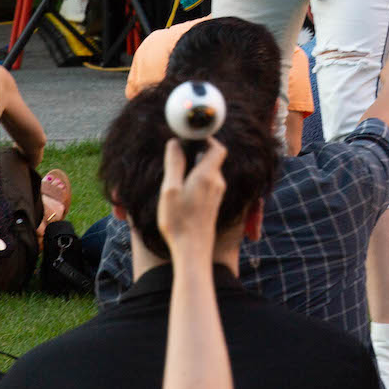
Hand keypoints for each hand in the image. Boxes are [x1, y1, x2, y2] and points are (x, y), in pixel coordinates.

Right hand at [158, 137, 227, 262]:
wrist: (192, 250)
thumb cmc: (179, 221)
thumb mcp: (170, 189)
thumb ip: (174, 163)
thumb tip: (175, 143)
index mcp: (208, 175)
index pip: (217, 147)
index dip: (206, 139)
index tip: (190, 138)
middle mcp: (217, 182)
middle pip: (212, 158)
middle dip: (196, 153)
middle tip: (177, 155)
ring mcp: (217, 194)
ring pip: (209, 172)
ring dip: (195, 168)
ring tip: (176, 175)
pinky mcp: (213, 205)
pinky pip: (207, 184)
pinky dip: (196, 180)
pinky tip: (182, 191)